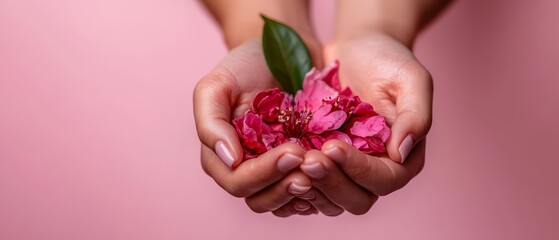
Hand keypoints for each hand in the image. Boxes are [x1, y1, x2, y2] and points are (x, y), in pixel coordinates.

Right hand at [195, 39, 340, 215]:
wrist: (283, 51)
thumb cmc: (246, 66)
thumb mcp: (218, 85)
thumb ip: (210, 122)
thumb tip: (229, 159)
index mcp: (223, 156)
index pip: (238, 182)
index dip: (264, 173)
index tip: (294, 150)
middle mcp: (247, 170)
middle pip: (261, 199)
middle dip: (286, 185)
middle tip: (313, 162)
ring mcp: (274, 172)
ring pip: (286, 203)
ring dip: (306, 192)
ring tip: (326, 169)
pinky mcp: (300, 168)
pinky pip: (309, 195)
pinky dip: (321, 190)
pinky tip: (335, 173)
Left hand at [293, 32, 432, 214]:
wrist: (356, 49)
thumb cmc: (387, 60)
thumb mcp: (410, 79)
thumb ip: (415, 115)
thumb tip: (401, 152)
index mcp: (403, 158)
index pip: (384, 179)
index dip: (358, 169)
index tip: (332, 146)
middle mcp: (376, 171)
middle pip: (356, 199)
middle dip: (331, 183)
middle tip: (306, 159)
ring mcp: (345, 171)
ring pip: (330, 200)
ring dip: (311, 187)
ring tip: (291, 162)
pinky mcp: (322, 164)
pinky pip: (308, 187)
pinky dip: (294, 182)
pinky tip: (279, 165)